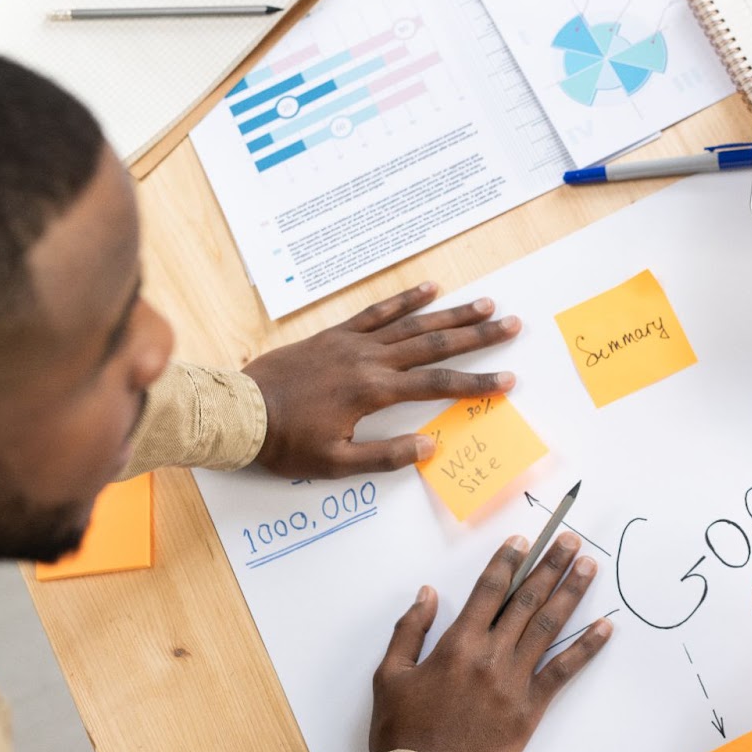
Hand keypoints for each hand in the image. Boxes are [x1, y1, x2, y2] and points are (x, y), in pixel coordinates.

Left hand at [244, 283, 520, 477]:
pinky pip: (377, 312)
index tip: (506, 380)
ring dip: (451, 312)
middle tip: (512, 325)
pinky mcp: (336, 334)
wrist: (240, 412)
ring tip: (484, 304)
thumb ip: (385, 455)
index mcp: (374, 391)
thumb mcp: (336, 463)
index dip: (476, 384)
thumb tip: (429, 445)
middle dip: (477, 336)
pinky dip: (405, 300)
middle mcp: (370, 360)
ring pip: (413, 323)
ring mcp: (353, 343)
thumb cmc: (286, 442)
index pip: (438, 385)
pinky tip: (429, 289)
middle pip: (435, 344)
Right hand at [369, 532, 611, 751]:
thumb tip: (426, 593)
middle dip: (549, 566)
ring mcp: (514, 681)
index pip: (490, 590)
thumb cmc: (402, 733)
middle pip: (526, 600)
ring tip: (588, 567)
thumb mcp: (389, 677)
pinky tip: (605, 628)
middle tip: (570, 540)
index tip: (524, 541)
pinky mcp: (530, 708)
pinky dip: (586, 648)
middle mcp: (491, 655)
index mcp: (457, 644)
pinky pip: (563, 671)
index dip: (509, 562)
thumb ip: (409, 630)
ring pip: (548, 626)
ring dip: (570, 593)